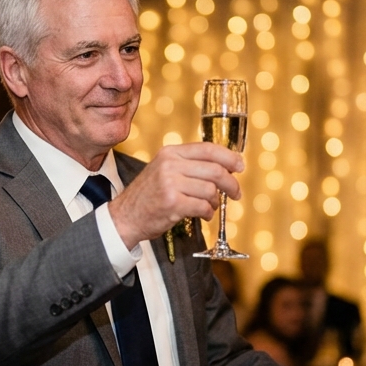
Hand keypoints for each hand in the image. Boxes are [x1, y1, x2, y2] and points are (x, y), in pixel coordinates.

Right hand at [107, 143, 242, 248]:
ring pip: (211, 190)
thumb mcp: (164, 170)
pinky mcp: (172, 203)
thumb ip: (189, 165)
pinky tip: (203, 214)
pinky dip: (208, 212)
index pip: (207, 149)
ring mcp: (170, 183)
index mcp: (170, 153)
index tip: (239, 166)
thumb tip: (224, 167)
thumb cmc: (148, 196)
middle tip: (236, 193)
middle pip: (215, 170)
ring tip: (210, 206)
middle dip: (231, 183)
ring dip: (215, 201)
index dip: (228, 157)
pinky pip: (203, 206)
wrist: (125, 217)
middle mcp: (170, 165)